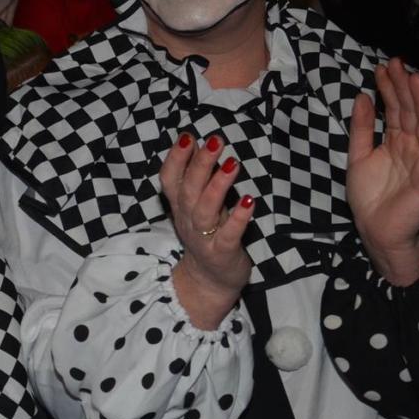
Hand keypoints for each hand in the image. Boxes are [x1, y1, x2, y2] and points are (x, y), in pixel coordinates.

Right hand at [161, 133, 254, 327]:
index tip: (188, 136)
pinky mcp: (223, 253)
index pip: (169, 179)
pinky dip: (238, 218)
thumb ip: (197, 179)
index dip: (176, 157)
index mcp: (179, 206)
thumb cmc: (207, 235)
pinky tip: (249, 200)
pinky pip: (229, 235)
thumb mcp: (196, 206)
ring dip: (218, 186)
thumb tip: (199, 144)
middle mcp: (187, 220)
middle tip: (215, 141)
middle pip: (188, 190)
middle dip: (200, 164)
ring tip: (233, 164)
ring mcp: (203, 237)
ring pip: (205, 210)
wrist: (210, 282)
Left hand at [346, 59, 418, 285]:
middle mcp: (412, 146)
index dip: (389, 88)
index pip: (394, 109)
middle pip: (410, 111)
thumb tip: (361, 96)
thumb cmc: (369, 196)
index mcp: (395, 141)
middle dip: (404, 87)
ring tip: (416, 80)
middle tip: (398, 63)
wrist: (375, 230)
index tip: (381, 66)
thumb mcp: (358, 156)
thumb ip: (361, 128)